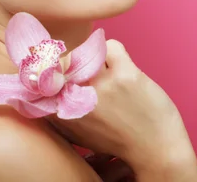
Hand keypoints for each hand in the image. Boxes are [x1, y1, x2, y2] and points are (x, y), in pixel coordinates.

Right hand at [48, 40, 196, 171]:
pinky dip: (115, 52)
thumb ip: (60, 112)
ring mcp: (101, 85)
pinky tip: (122, 68)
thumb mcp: (80, 133)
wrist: (156, 150)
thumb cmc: (119, 140)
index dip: (49, 70)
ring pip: (88, 52)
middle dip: (77, 65)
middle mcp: (77, 99)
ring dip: (99, 61)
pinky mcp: (124, 74)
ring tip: (113, 79)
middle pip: (64, 62)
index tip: (59, 70)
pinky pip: (110, 46)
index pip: (39, 80)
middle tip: (94, 76)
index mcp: (62, 115)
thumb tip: (46, 84)